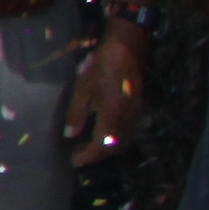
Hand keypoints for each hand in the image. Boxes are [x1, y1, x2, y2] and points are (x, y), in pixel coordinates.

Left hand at [65, 19, 148, 165]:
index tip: (74, 161)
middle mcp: (128, 118)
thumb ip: (76, 114)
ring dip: (106, 148)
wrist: (126, 48)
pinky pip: (127, 130)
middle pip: (114, 147)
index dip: (88, 156)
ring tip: (87, 147)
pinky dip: (114, 138)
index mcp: (112, 114)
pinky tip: (101, 133)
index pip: (101, 145)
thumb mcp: (82, 89)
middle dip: (97, 155)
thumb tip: (70, 135)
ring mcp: (136, 113)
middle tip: (78, 155)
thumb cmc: (100, 66)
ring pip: (123, 140)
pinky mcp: (138, 108)